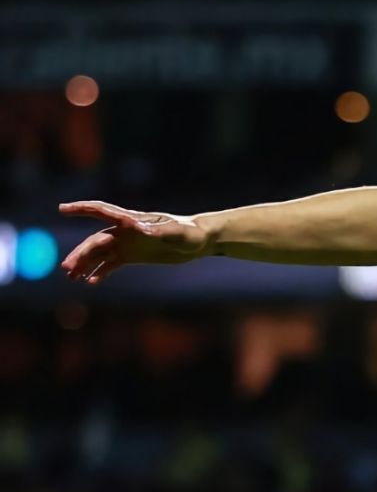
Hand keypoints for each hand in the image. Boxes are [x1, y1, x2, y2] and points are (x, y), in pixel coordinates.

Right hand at [58, 201, 211, 283]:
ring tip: (72, 277)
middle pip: (96, 240)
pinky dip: (100, 272)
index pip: (102, 211)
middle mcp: (126, 231)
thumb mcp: (176, 232)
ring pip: (100, 253)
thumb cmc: (190, 233)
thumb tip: (137, 227)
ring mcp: (128, 244)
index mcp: (133, 220)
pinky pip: (111, 264)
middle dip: (81, 253)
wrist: (200, 242)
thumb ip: (158, 230)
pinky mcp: (133, 256)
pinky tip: (91, 282)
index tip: (62, 208)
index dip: (82, 209)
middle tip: (67, 267)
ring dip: (85, 264)